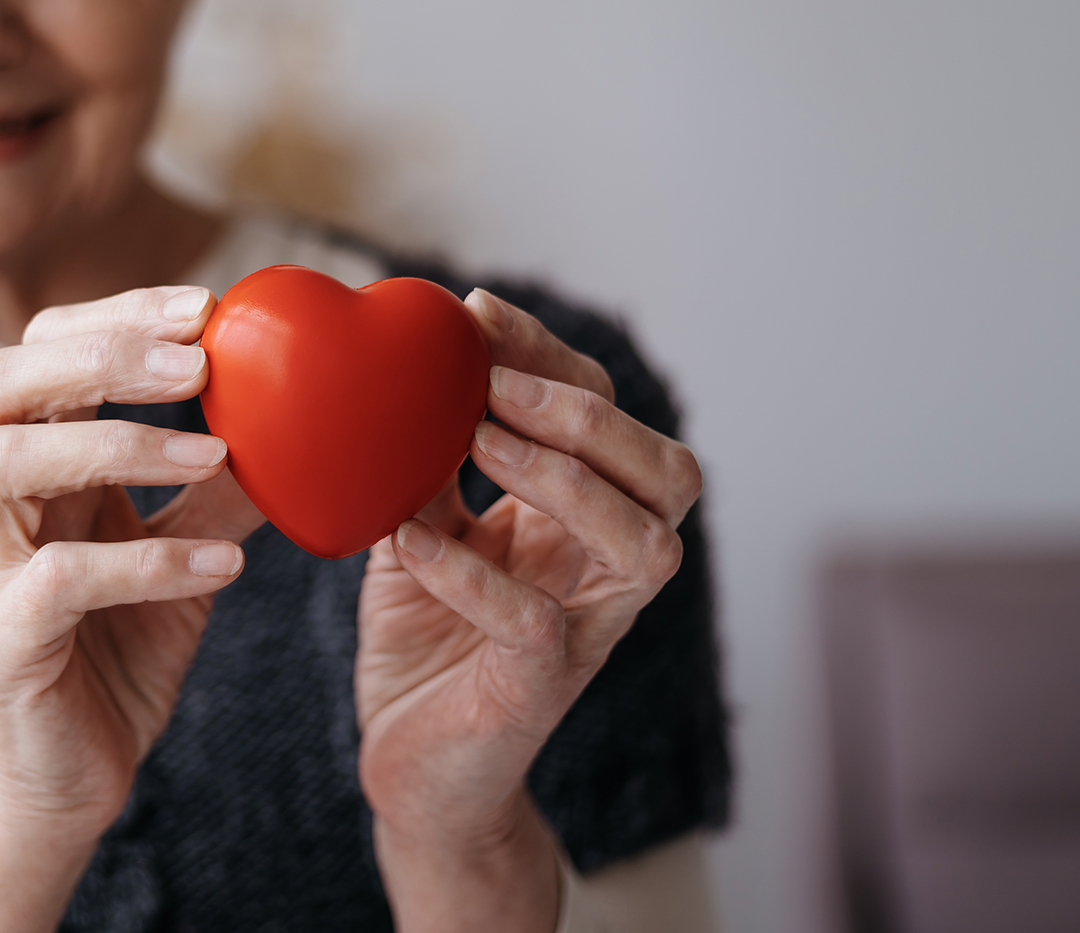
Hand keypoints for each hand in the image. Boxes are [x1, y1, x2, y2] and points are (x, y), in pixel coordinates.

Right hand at [0, 285, 263, 932]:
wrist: (71, 781)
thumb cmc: (122, 649)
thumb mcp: (186, 552)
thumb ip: (222, 487)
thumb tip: (307, 417)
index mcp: (32, 466)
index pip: (41, 349)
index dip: (115, 314)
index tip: (207, 306)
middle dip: (97, 353)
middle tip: (197, 359)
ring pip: (2, 464)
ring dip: (113, 444)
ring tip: (212, 452)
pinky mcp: (1, 644)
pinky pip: (55, 582)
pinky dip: (146, 563)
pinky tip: (224, 565)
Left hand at [354, 289, 702, 929]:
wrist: (410, 767)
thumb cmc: (426, 638)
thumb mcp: (422, 526)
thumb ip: (430, 460)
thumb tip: (410, 363)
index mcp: (582, 518)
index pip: (607, 414)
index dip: (553, 357)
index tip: (476, 312)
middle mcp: (605, 569)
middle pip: (669, 474)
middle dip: (589, 415)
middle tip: (493, 383)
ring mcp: (588, 630)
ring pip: (645, 546)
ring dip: (565, 480)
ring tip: (478, 439)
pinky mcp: (541, 688)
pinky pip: (538, 623)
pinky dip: (475, 574)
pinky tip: (412, 538)